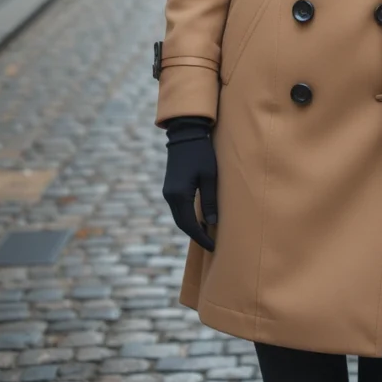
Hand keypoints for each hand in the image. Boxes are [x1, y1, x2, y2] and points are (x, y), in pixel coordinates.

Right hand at [162, 117, 217, 251]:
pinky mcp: (170, 186)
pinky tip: (198, 218)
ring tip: (207, 232)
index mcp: (179, 195)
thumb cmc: (201, 153)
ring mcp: (168, 191)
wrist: (185, 134)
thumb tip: (211, 223)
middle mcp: (170, 196)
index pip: (190, 225)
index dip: (201, 237)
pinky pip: (178, 208)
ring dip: (191, 226)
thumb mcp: (209, 176)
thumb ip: (210, 200)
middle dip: (196, 234)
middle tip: (211, 243)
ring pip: (179, 216)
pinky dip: (187, 216)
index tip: (213, 246)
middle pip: (182, 223)